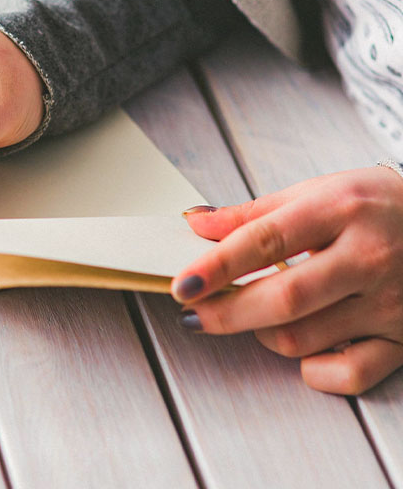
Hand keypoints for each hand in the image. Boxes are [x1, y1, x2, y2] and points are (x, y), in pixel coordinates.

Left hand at [171, 167, 402, 394]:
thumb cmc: (374, 203)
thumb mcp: (314, 191)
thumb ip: (252, 212)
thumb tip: (197, 224)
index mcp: (339, 210)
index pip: (264, 240)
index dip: (216, 265)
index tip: (183, 283)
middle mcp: (367, 257)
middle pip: (284, 299)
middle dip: (225, 312)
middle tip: (194, 312)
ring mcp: (388, 302)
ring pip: (304, 338)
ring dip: (260, 332)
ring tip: (250, 314)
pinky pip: (351, 373)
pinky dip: (314, 369)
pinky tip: (301, 348)